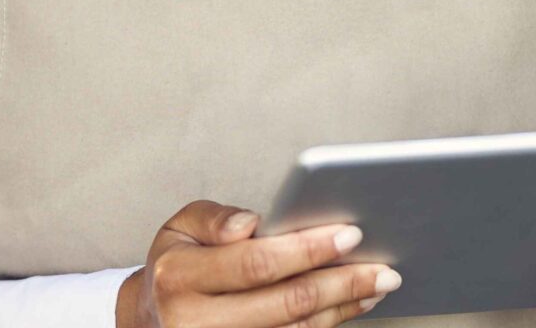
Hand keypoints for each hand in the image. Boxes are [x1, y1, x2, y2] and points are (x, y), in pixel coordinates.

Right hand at [119, 201, 399, 327]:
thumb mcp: (179, 228)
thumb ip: (213, 218)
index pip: (254, 262)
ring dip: (342, 308)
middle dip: (340, 283)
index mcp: (178, 276)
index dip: (306, 249)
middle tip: (382, 268)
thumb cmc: (175, 267)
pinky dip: (325, 326)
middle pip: (285, 302)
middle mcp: (196, 321)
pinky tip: (348, 308)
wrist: (153, 320)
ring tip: (374, 286)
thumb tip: (251, 224)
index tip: (348, 234)